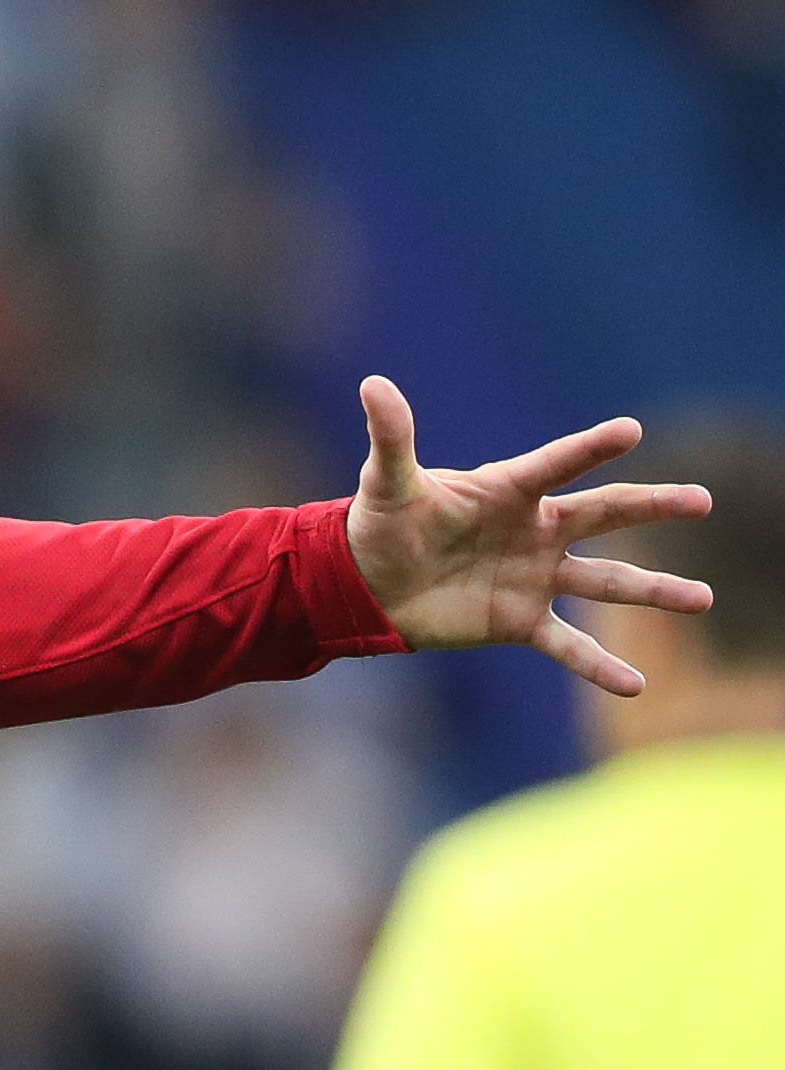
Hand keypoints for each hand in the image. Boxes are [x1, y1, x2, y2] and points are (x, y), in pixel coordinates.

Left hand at [345, 377, 711, 693]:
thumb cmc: (382, 525)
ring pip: (606, 583)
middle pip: (606, 514)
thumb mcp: (387, 483)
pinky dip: (599, 666)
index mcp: (511, 490)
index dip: (588, 448)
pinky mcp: (521, 622)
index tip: (629, 431)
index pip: (557, 465)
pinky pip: (569, 646)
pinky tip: (635, 686)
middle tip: (701, 501)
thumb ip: (392, 437)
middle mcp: (536, 530)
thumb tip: (372, 383)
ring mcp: (535, 577)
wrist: (367, 586)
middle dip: (653, 507)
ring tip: (702, 599)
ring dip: (654, 591)